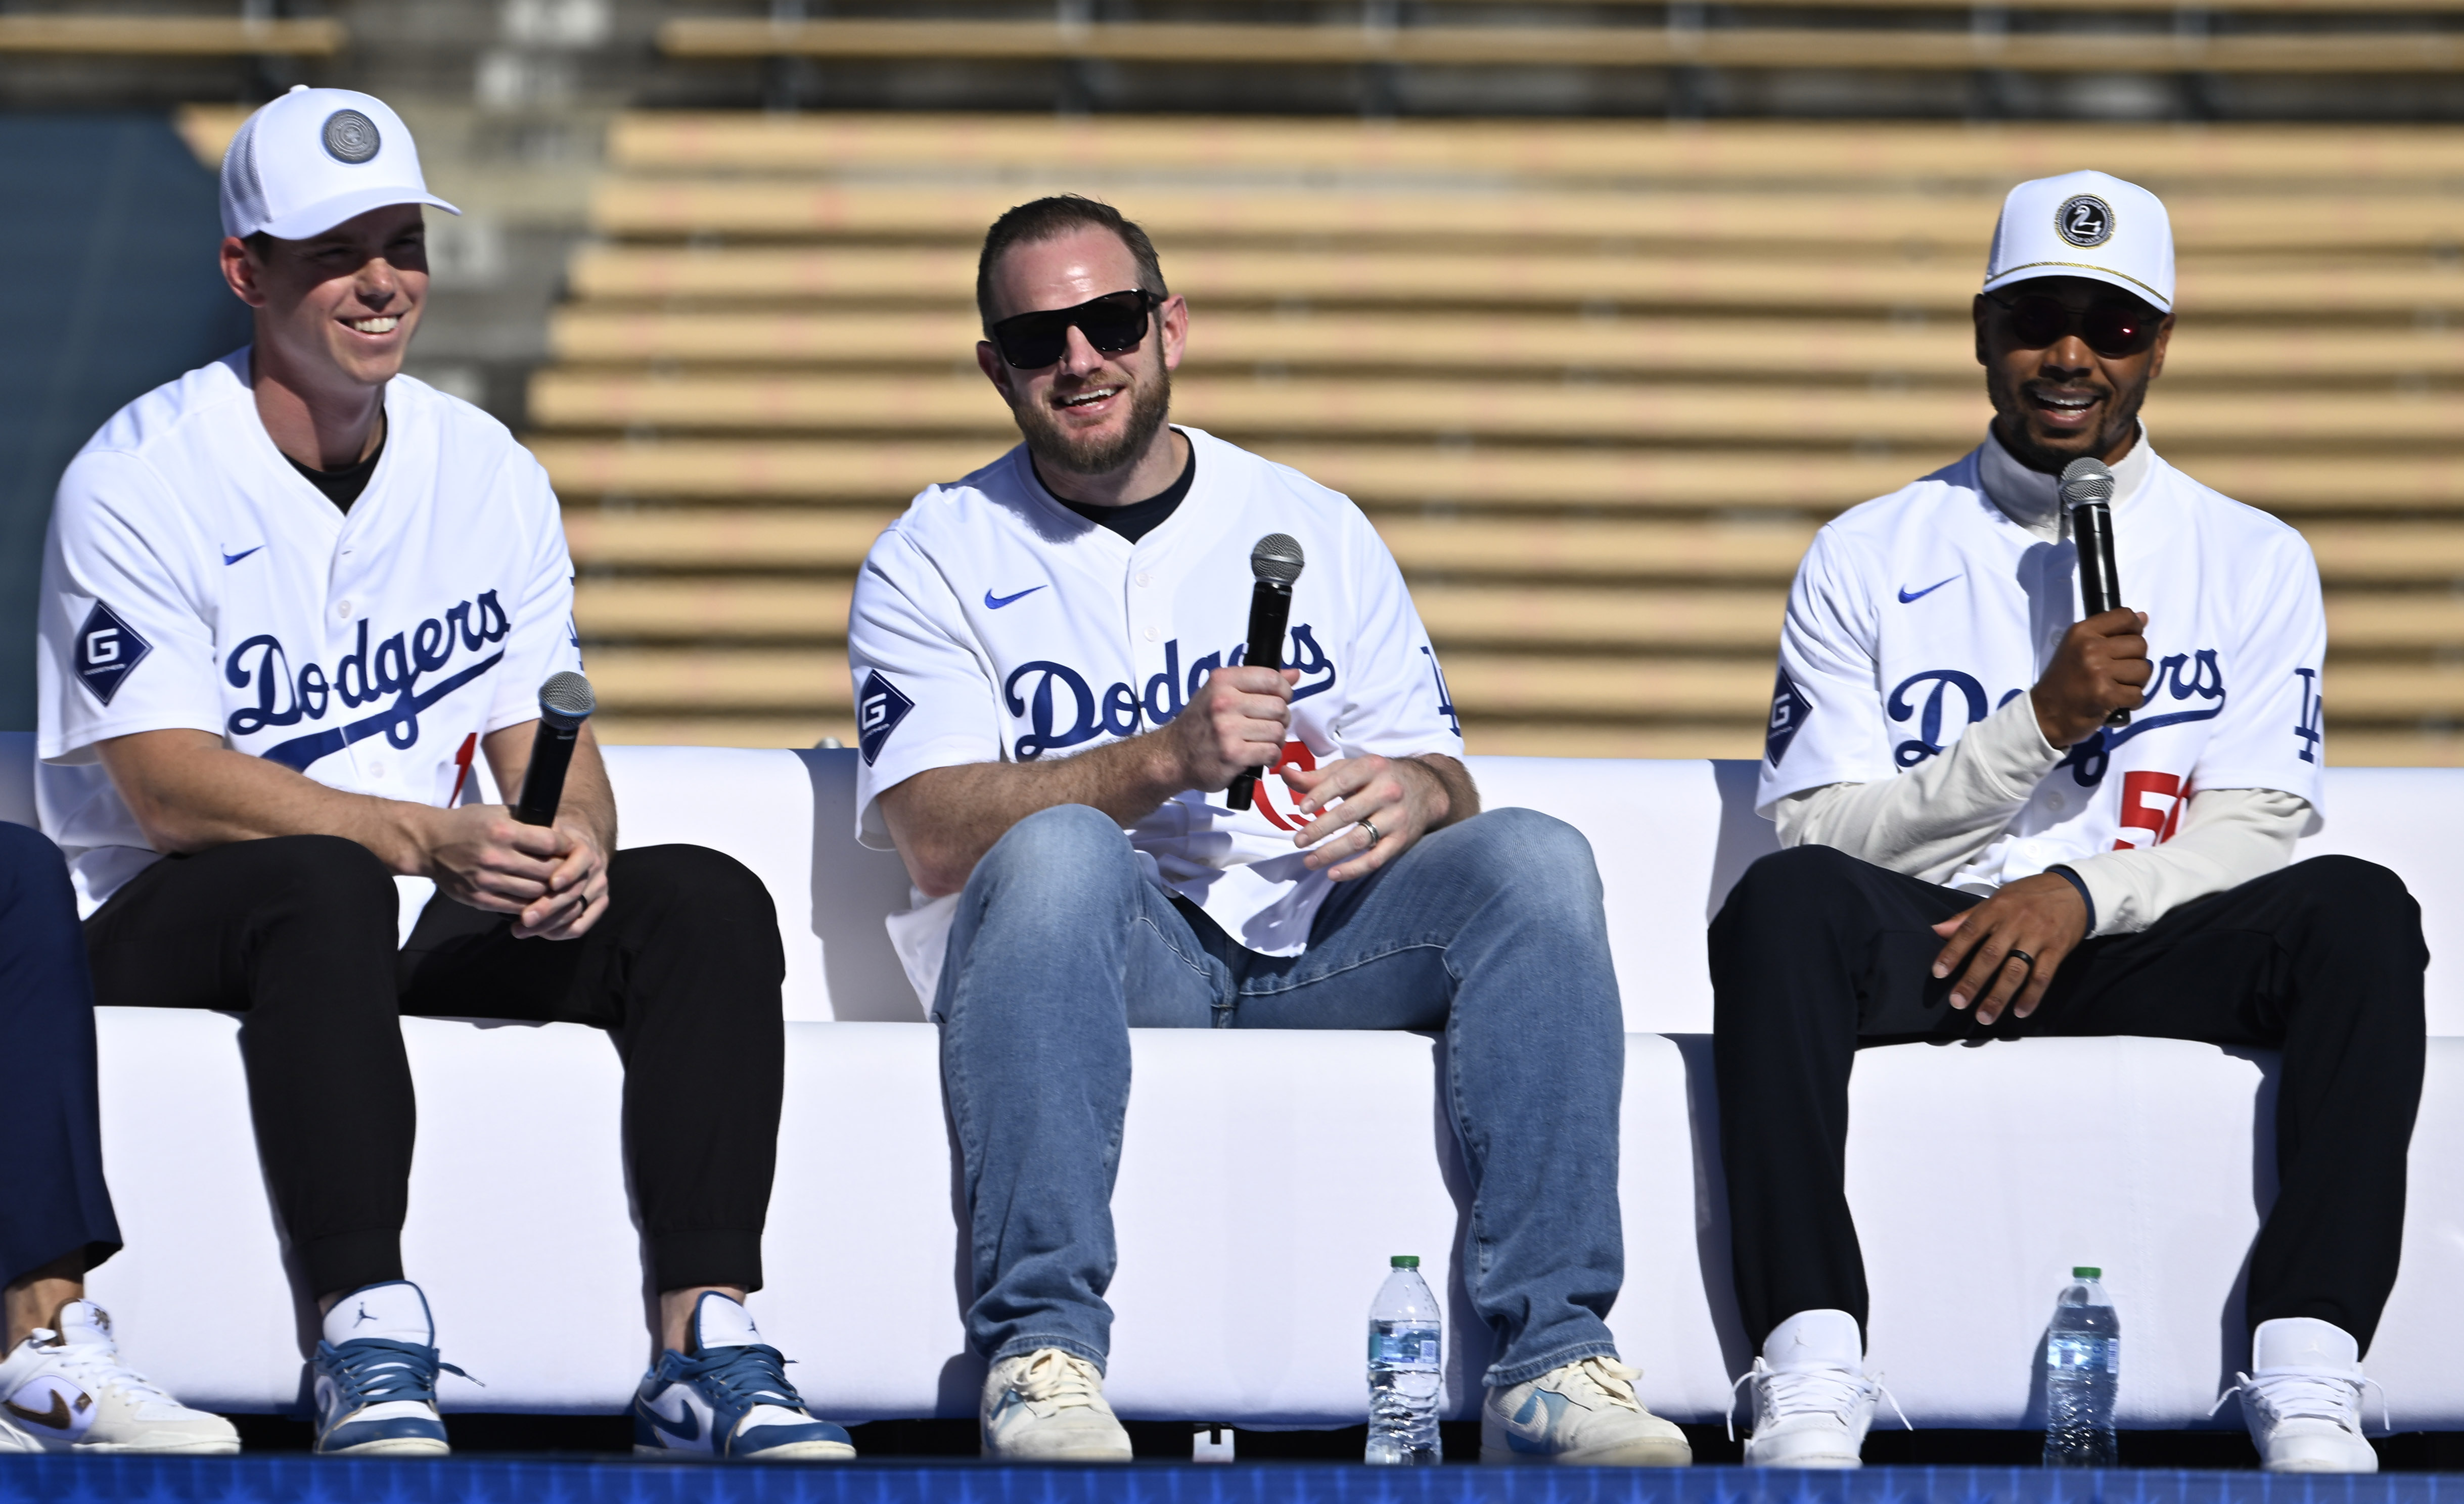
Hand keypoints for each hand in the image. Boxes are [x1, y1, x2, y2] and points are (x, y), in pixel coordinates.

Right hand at [423, 804, 607, 940]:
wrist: (429, 844)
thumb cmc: (467, 824)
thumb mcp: (497, 813)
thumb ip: (527, 822)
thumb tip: (561, 833)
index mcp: (502, 832)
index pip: (550, 843)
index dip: (566, 847)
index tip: (572, 848)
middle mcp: (496, 857)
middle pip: (547, 871)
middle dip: (563, 871)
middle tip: (570, 870)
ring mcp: (487, 880)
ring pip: (535, 892)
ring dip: (549, 890)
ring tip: (556, 885)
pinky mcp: (480, 899)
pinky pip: (516, 907)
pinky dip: (531, 904)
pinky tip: (537, 898)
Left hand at [517, 818, 608, 940]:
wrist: (581, 847)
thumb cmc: (554, 842)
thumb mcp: (548, 833)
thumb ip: (536, 840)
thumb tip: (515, 851)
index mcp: (585, 850)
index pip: (581, 862)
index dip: (567, 873)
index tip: (550, 883)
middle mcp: (595, 870)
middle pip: (574, 893)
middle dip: (548, 907)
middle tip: (525, 918)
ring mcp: (599, 889)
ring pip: (575, 913)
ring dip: (547, 924)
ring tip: (520, 929)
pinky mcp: (599, 905)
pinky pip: (580, 926)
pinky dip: (560, 932)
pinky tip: (539, 933)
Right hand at [1170, 666, 1297, 791]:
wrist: (1173, 755)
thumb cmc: (1200, 724)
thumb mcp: (1221, 692)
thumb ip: (1257, 682)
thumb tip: (1294, 674)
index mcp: (1222, 681)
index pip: (1271, 678)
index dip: (1284, 691)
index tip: (1281, 699)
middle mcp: (1224, 702)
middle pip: (1279, 707)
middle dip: (1281, 719)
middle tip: (1270, 725)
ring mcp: (1227, 729)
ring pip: (1277, 731)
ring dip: (1276, 740)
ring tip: (1263, 742)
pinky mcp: (1232, 754)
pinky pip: (1270, 752)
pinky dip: (1271, 756)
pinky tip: (1260, 756)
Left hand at [1283, 755, 1450, 880]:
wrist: (1426, 789)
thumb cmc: (1378, 778)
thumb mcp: (1351, 769)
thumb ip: (1317, 776)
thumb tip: (1284, 774)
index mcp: (1373, 768)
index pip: (1343, 780)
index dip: (1321, 794)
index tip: (1302, 809)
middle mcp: (1387, 792)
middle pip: (1349, 813)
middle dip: (1320, 829)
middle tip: (1299, 841)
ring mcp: (1396, 818)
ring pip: (1361, 839)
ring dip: (1332, 852)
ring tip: (1309, 861)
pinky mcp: (1401, 840)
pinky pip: (1376, 859)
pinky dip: (1354, 869)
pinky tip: (1333, 873)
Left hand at [1929, 873, 2088, 1025]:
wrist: (2074, 889)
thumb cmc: (2029, 895)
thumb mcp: (1998, 897)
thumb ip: (1968, 917)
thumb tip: (1936, 930)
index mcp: (1997, 907)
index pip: (1970, 931)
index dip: (1953, 952)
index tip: (1938, 973)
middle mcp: (2016, 922)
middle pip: (1991, 955)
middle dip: (1973, 981)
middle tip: (1958, 1002)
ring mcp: (2038, 937)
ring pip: (2016, 970)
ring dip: (1999, 996)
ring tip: (1984, 1016)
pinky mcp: (2057, 949)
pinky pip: (2043, 976)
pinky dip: (2032, 996)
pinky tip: (2020, 1011)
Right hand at [2031, 608, 2149, 745]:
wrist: (2046, 714)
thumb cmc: (2064, 680)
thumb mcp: (2077, 647)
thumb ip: (2109, 632)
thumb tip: (2143, 617)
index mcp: (2082, 632)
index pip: (2125, 617)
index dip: (2135, 629)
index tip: (2128, 643)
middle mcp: (2090, 648)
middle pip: (2140, 645)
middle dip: (2136, 661)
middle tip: (2119, 673)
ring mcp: (2098, 671)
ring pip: (2144, 670)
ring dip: (2136, 683)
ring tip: (2118, 687)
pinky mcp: (2105, 695)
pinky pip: (2138, 695)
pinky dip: (2131, 702)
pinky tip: (2116, 702)